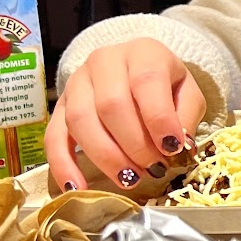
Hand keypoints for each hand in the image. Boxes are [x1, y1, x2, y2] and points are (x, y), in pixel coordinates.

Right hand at [46, 39, 206, 190]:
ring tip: (130, 179)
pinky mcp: (60, 106)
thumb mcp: (187, 92)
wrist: (135, 67)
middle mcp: (104, 61)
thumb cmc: (165, 84)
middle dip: (134, 145)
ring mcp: (77, 83)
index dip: (159, 118)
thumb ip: (186, 115)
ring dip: (106, 157)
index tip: (173, 148)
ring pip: (81, 121)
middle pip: (111, 105)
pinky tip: (76, 187)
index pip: (147, 82)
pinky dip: (63, 164)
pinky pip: (53, 136)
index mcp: (143, 53)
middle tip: (153, 168)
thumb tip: (178, 146)